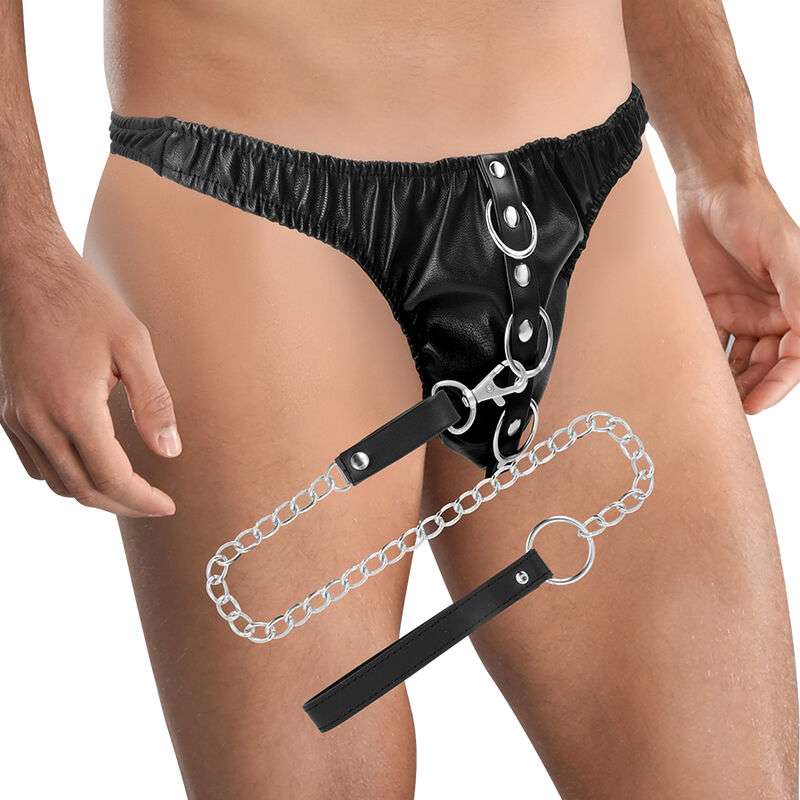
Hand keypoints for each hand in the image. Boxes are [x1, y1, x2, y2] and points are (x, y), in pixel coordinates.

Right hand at [0, 230, 179, 516]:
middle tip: (154, 503)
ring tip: (128, 488)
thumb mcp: (133, 345)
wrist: (25, 272)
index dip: (143, 500)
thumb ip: (153, 403)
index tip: (169, 506)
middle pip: (82, 490)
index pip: (111, 478)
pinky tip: (89, 463)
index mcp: (72, 407)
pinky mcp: (7, 411)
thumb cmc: (84, 301)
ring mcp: (16, 418)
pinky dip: (64, 476)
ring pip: (55, 482)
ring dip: (93, 493)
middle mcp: (38, 421)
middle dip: (123, 504)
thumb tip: (170, 452)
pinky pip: (34, 463)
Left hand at [677, 170, 799, 411]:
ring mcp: (738, 314)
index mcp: (796, 305)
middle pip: (763, 367)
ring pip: (734, 362)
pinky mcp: (707, 309)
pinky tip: (682, 378)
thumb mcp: (782, 250)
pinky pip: (705, 344)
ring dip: (722, 383)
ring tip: (700, 403)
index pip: (795, 357)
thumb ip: (798, 292)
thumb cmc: (753, 210)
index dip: (778, 385)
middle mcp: (770, 315)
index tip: (754, 405)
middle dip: (747, 390)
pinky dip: (697, 363)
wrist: (707, 186)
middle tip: (721, 414)